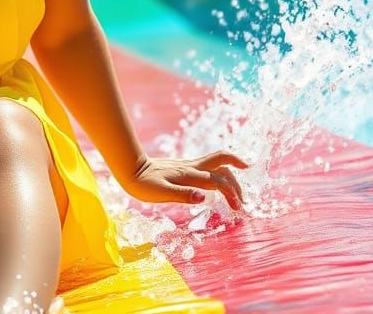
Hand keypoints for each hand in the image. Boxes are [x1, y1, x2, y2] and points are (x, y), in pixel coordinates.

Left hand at [122, 151, 247, 210]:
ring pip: (216, 164)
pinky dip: (220, 174)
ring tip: (237, 194)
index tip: (238, 208)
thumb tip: (203, 198)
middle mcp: (191, 167)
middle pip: (222, 164)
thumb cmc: (143, 184)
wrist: (130, 169)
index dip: (231, 193)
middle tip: (242, 201)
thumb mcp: (160, 192)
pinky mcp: (184, 168)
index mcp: (188, 174)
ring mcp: (188, 166)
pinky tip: (219, 185)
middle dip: (236, 180)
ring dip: (230, 175)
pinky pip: (208, 168)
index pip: (217, 181)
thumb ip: (182, 195)